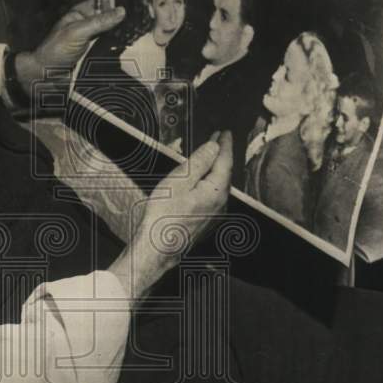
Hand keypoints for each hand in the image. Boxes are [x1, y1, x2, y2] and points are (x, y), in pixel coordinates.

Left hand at [15, 0, 124, 93]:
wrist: (46, 76)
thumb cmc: (54, 51)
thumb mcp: (78, 32)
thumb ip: (100, 21)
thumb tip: (120, 11)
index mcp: (80, 13)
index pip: (102, 2)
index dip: (115, 3)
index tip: (128, 7)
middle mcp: (87, 25)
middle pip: (110, 18)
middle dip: (119, 21)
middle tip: (131, 25)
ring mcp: (92, 40)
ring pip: (112, 34)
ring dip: (119, 36)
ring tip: (127, 38)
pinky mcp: (95, 54)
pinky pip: (110, 48)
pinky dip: (116, 49)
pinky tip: (121, 49)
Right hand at [109, 132, 232, 297]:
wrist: (156, 249)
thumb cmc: (163, 215)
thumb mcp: (179, 181)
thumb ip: (199, 162)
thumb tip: (214, 147)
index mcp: (216, 191)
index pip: (225, 162)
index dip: (225, 145)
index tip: (226, 133)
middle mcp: (221, 205)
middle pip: (224, 174)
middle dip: (221, 155)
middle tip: (219, 139)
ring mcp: (215, 216)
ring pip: (219, 186)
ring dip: (215, 170)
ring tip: (210, 156)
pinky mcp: (206, 224)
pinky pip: (213, 197)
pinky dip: (210, 184)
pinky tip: (201, 181)